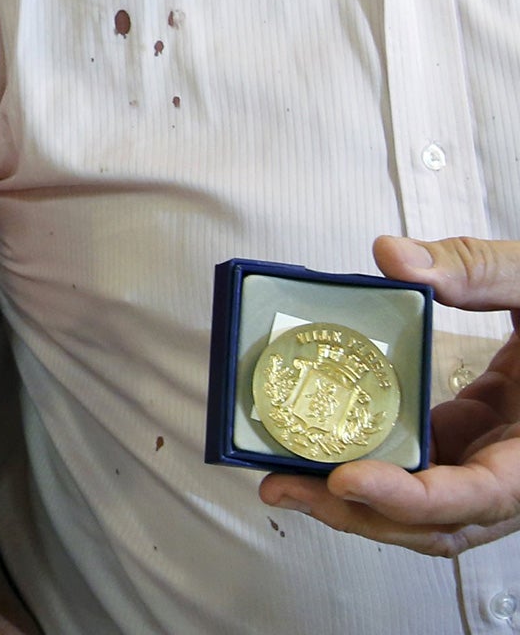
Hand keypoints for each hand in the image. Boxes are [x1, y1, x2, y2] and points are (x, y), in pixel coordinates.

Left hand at [260, 235, 519, 555]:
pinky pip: (420, 467)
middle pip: (439, 521)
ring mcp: (494, 461)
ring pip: (424, 507)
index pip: (480, 497)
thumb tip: (392, 256)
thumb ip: (479, 268)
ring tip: (282, 477)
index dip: (412, 497)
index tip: (348, 478)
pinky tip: (314, 440)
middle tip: (283, 486)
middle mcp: (518, 470)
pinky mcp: (472, 441)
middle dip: (359, 513)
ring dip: (353, 500)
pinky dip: (369, 462)